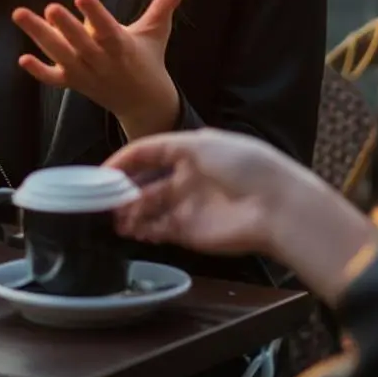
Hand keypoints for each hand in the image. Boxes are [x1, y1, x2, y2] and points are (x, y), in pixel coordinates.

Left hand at [12, 0, 190, 137]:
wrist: (143, 102)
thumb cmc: (149, 59)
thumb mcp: (157, 31)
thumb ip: (166, 2)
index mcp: (122, 47)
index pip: (107, 29)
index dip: (95, 14)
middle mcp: (101, 61)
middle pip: (80, 44)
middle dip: (66, 27)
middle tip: (50, 7)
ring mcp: (85, 73)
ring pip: (60, 55)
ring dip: (40, 37)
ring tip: (19, 14)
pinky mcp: (73, 82)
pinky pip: (54, 79)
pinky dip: (39, 71)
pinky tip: (22, 58)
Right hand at [105, 129, 313, 256]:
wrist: (275, 207)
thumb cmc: (244, 166)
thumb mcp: (203, 143)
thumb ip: (165, 148)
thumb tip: (136, 155)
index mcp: (190, 151)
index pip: (149, 153)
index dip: (125, 161)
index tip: (102, 173)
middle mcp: (187, 178)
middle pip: (145, 183)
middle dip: (123, 190)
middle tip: (102, 200)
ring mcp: (188, 206)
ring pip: (149, 208)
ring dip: (129, 212)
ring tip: (113, 218)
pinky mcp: (191, 233)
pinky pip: (159, 230)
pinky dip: (143, 230)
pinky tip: (130, 230)